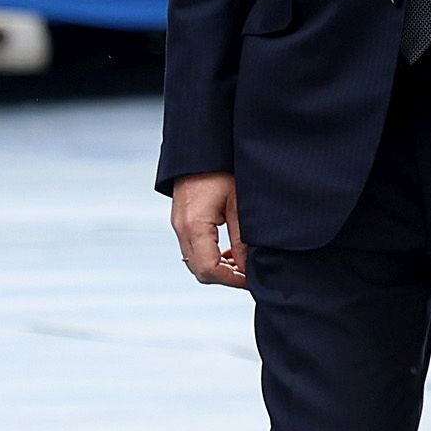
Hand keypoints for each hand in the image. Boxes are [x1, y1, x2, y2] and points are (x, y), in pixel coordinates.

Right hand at [172, 171, 248, 289]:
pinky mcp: (181, 222)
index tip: (251, 279)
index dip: (232, 279)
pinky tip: (228, 253)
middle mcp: (181, 229)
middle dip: (225, 277)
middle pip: (200, 270)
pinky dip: (210, 257)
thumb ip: (241, 239)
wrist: (200, 151)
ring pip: (195, 262)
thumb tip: (247, 267)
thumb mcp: (238, 204)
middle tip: (249, 275)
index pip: (209, 269)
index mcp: (194, 225)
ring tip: (242, 264)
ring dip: (218, 268)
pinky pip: (193, 250)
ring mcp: (178, 226)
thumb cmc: (221, 171)